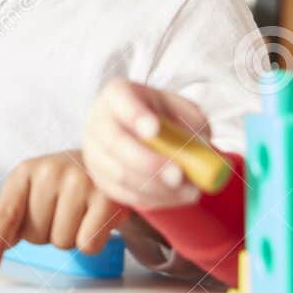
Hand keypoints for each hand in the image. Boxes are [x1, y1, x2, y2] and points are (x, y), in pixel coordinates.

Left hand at [0, 150, 122, 274]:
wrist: (108, 166)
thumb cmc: (66, 185)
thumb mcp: (35, 189)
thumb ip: (15, 215)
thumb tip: (1, 247)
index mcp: (25, 172)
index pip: (5, 215)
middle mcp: (50, 172)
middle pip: (35, 236)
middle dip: (47, 233)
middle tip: (63, 211)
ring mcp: (80, 182)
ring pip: (62, 243)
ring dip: (71, 236)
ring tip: (82, 212)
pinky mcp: (107, 198)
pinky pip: (87, 245)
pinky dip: (92, 240)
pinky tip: (97, 218)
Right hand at [81, 79, 212, 211]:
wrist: (145, 135)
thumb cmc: (166, 118)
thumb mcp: (182, 109)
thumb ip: (191, 121)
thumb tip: (198, 145)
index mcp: (118, 94)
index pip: (120, 99)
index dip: (135, 115)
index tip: (154, 129)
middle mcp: (98, 121)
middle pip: (115, 142)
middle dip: (148, 162)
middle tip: (179, 175)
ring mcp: (94, 152)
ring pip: (120, 174)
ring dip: (157, 187)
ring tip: (190, 190)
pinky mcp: (101, 179)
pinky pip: (124, 194)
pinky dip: (153, 199)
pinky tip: (177, 196)